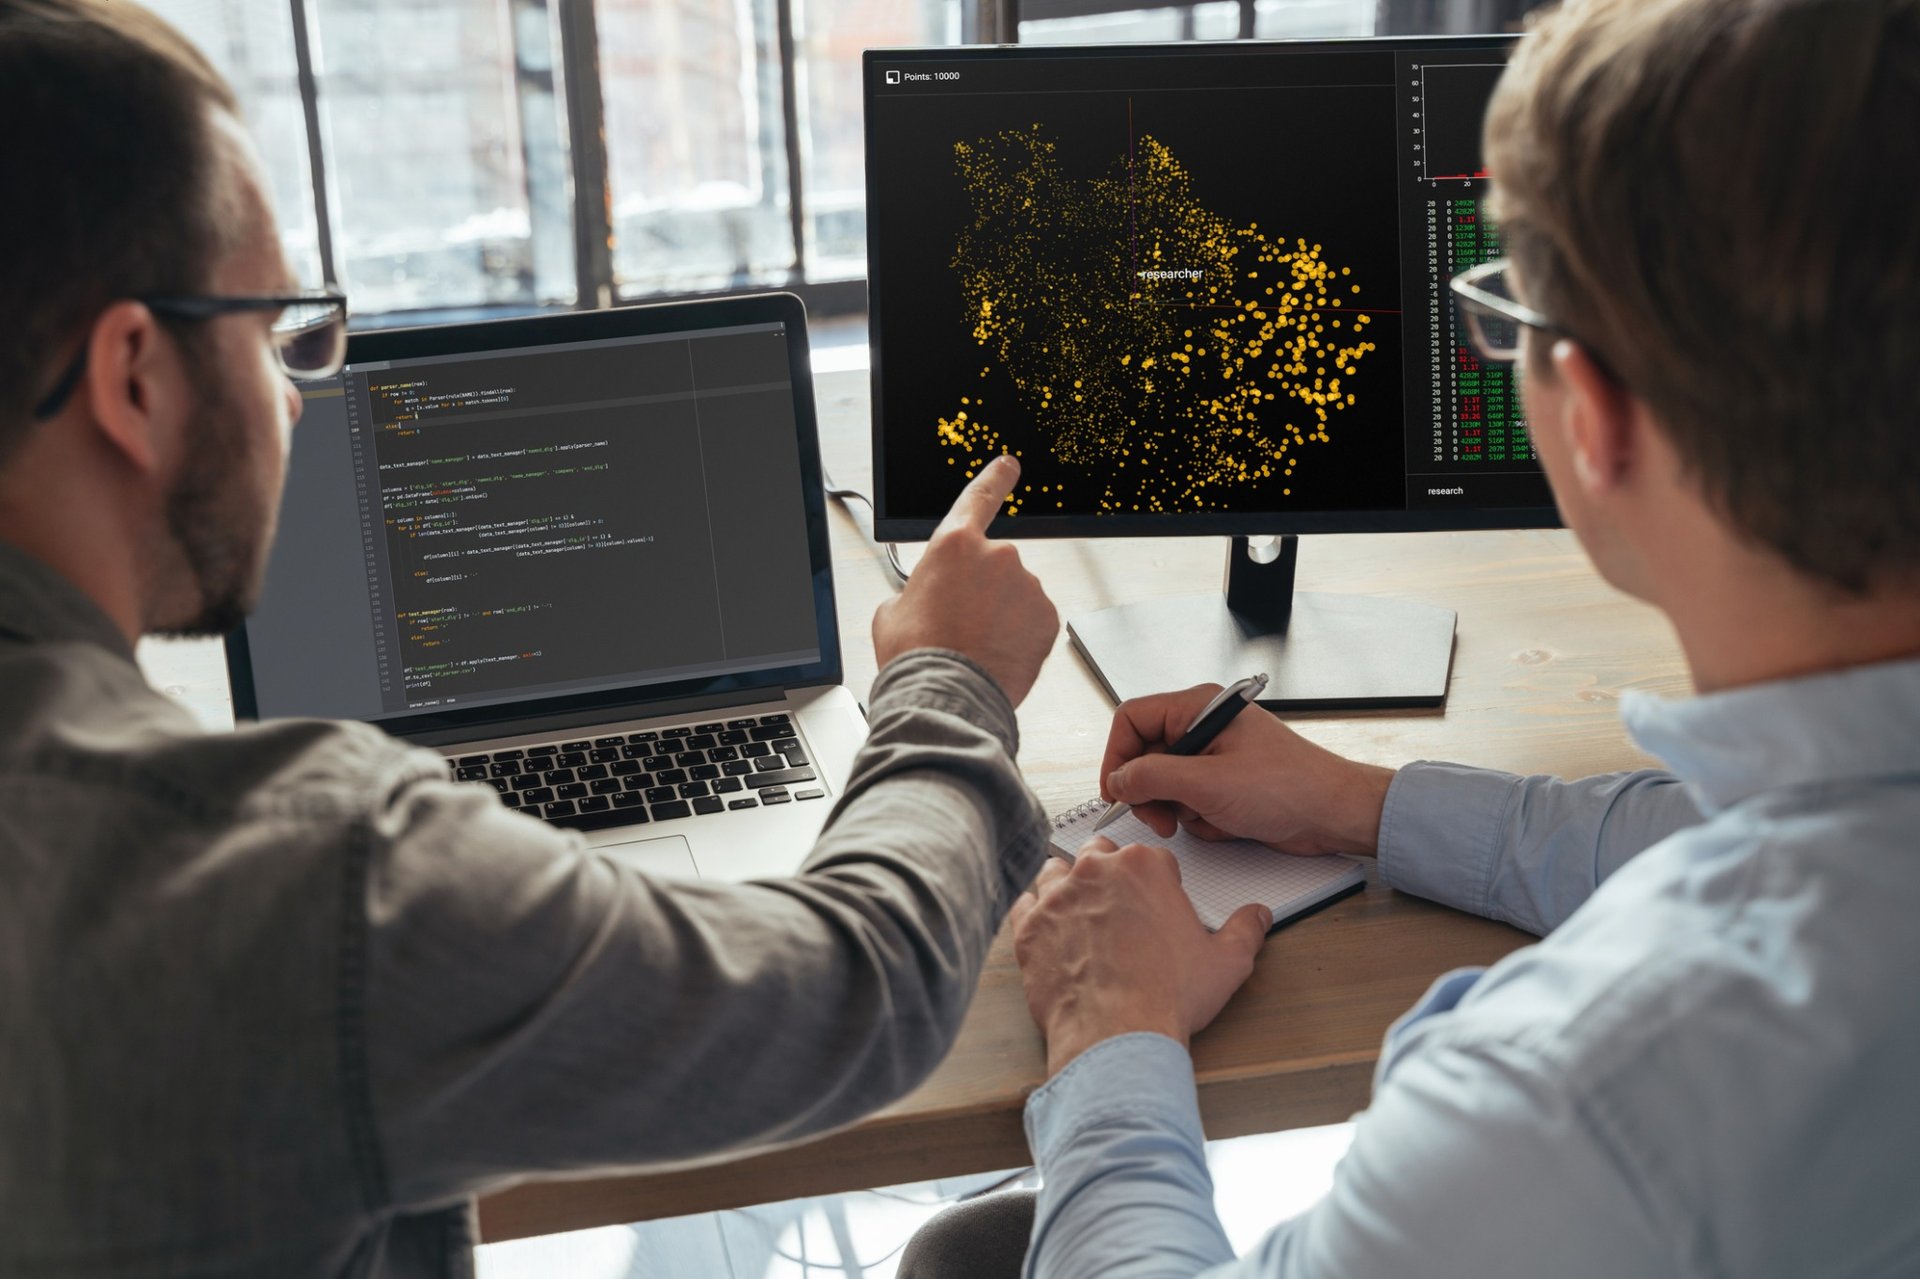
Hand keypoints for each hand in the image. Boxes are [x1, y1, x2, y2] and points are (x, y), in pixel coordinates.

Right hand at [872, 455, 1058, 706]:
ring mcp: (1027, 585)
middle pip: (993, 564)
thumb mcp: (893, 611)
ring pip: (1015, 594)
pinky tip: (997, 652)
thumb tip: (926, 596)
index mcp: (954, 544)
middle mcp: (997, 556)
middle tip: (959, 624)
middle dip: (981, 589)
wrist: (947, 697)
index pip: (980, 497)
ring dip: (1001, 614)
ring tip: (975, 645)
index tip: (1009, 466)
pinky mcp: (1047, 617)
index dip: (995, 478)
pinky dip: (1019, 634)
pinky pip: (1033, 619)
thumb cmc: (918, 655)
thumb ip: (918, 588)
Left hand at [1011, 838, 1271, 1076]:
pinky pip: (1024, 904)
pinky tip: (1049, 931)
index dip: (1157, 882)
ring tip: (1081, 915)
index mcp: (1144, 867)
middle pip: (1099, 852)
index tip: (1157, 904)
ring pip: (1056, 871)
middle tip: (1119, 907)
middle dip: (1108, 873)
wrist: (1117, 1035)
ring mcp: (1057, 896)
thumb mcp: (1226, 963)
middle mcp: (1096, 871)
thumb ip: (1246, 931)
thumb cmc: (1168, 998)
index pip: (1151, 857)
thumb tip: (1258, 916)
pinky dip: (1034, 914)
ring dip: (1067, 886)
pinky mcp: (1028, 926)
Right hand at [1100, 684, 1393, 854]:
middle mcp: (1202, 727)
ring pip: (1164, 784)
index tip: (1116, 791)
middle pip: (1144, 755)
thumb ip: (1153, 777)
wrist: (1333, 814)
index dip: (1117, 756)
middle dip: (1149, 792)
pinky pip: (1188, 802)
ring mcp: (1213, 757)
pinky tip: (1226, 823)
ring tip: (1204, 819)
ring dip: (1176, 809)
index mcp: (1199, 707)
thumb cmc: (1289, 787)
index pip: (1132, 719)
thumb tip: (1118, 780)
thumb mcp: (1209, 783)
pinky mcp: (1223, 784)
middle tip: (1159, 818)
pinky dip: (1199, 819)